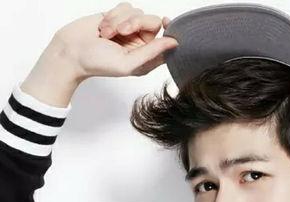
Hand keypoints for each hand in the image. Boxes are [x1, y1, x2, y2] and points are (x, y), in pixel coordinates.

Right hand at [52, 1, 177, 80]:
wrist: (72, 51)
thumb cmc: (98, 63)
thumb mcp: (128, 63)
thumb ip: (152, 53)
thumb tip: (174, 43)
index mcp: (147, 58)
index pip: (167, 42)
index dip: (169, 31)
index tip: (165, 22)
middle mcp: (141, 43)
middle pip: (153, 22)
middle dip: (137, 23)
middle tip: (122, 32)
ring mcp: (130, 29)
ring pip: (138, 12)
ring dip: (120, 21)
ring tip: (107, 35)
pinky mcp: (118, 17)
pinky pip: (126, 7)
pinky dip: (114, 15)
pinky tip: (103, 28)